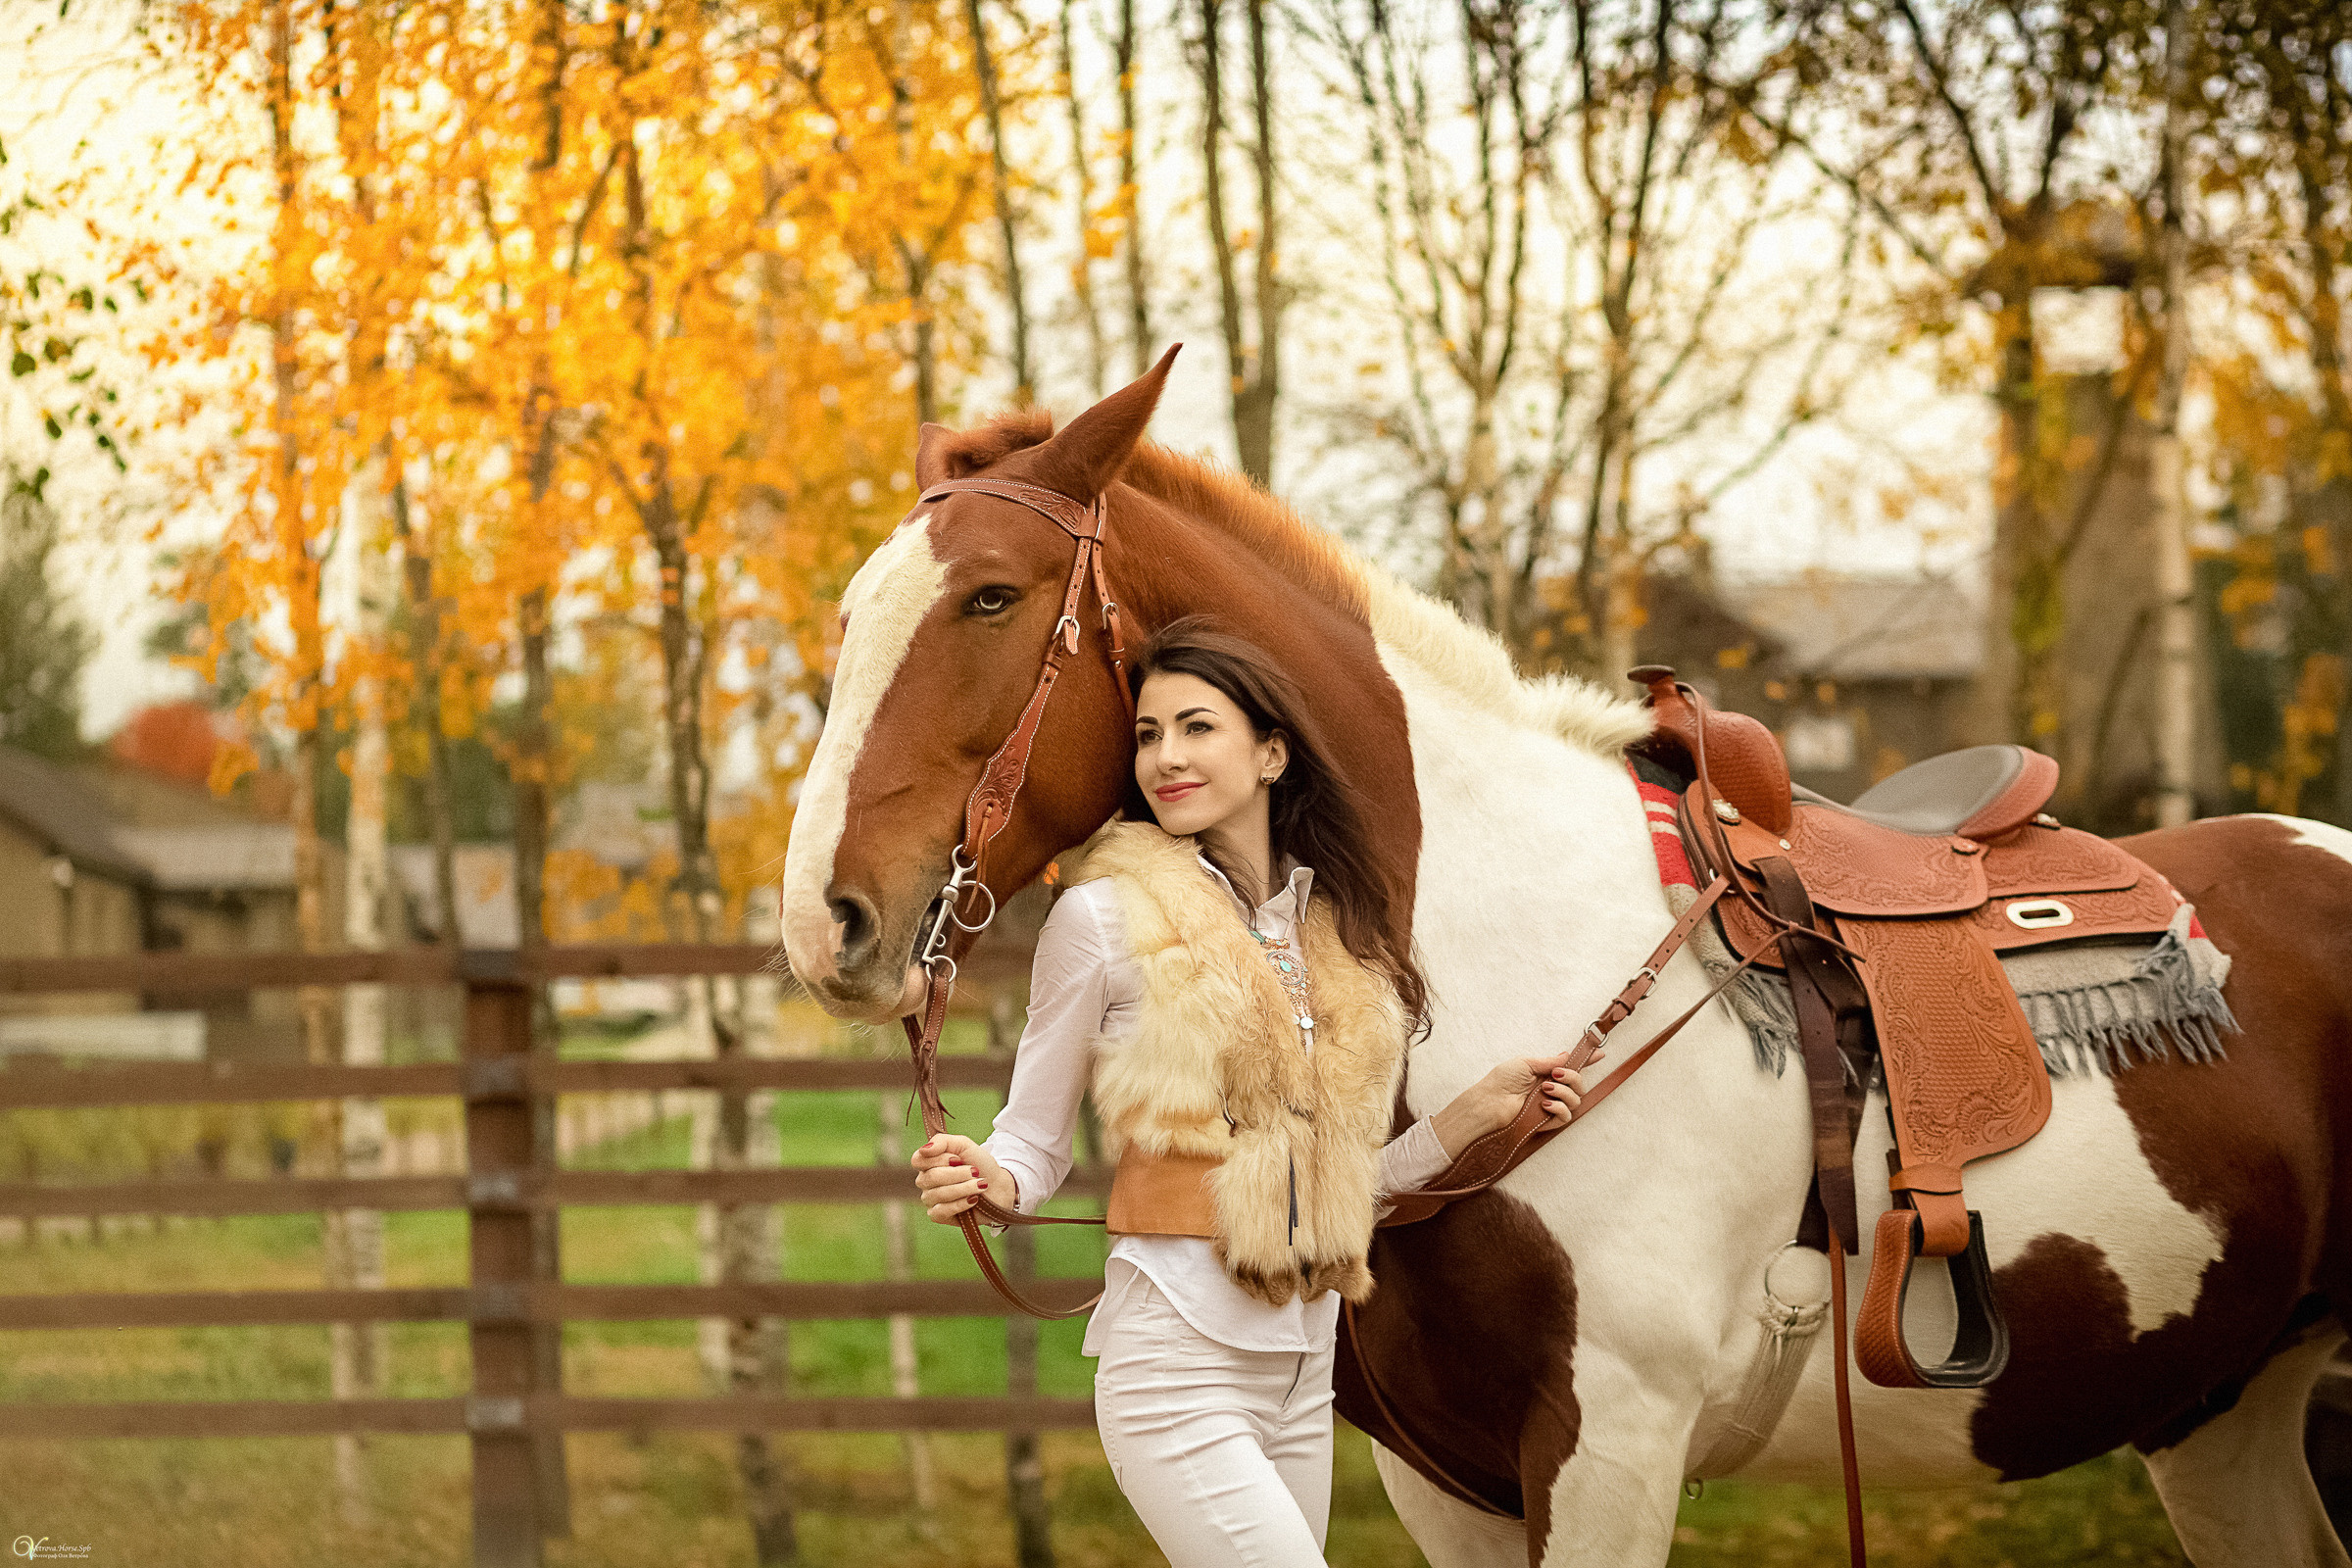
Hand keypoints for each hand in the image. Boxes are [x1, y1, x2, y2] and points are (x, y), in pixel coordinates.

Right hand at [910, 1133, 1018, 1223]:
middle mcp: (925, 1181)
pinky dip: (960, 1204)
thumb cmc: (979, 1164)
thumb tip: (925, 1150)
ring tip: (980, 1185)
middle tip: (975, 1171)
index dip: (938, 1159)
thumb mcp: (963, 1145)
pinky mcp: (939, 1216)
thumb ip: (942, 1141)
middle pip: (931, 1177)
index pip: (917, 1160)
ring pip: (938, 1194)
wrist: (998, 1185)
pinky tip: (973, 1200)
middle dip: (958, 1174)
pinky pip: (940, 1211)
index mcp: (927, 1163)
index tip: (958, 1158)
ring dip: (964, 1188)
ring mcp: (931, 1199)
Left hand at [1429, 1045, 1602, 1158]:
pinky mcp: (1547, 1121)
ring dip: (1564, 1091)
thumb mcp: (1526, 1063)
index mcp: (1546, 1074)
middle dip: (1573, 1077)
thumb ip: (1549, 1061)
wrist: (1490, 1101)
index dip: (1587, 1061)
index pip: (1571, 1067)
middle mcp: (1552, 1089)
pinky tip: (1545, 1103)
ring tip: (1545, 1089)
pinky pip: (1566, 1115)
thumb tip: (1567, 1055)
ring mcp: (1551, 1106)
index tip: (1600, 1053)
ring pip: (1576, 1099)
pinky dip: (1559, 1107)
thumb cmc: (1502, 1080)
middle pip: (1579, 1084)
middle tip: (1556, 1074)